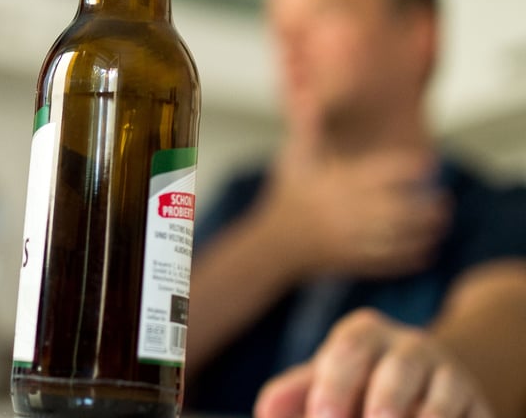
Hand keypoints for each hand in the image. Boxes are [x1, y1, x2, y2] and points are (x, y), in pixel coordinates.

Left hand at [255, 309, 493, 417]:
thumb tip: (265, 413)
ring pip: (442, 393)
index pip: (348, 351)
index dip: (335, 386)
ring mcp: (450, 374)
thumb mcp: (323, 381)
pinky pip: (469, 414)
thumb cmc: (357, 385)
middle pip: (398, 368)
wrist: (423, 383)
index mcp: (363, 334)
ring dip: (425, 417)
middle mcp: (410, 346)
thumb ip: (292, 394)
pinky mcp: (477, 404)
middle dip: (385, 399)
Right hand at [259, 146, 449, 280]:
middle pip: (400, 210)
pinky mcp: (354, 262)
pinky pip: (391, 262)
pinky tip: (426, 249)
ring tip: (440, 224)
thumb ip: (307, 130)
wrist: (273, 244)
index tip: (429, 163)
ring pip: (400, 238)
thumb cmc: (287, 198)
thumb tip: (308, 98)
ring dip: (426, 233)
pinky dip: (413, 257)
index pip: (384, 173)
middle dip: (428, 208)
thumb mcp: (292, 160)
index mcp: (337, 185)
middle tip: (444, 201)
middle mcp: (347, 213)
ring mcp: (351, 240)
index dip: (411, 167)